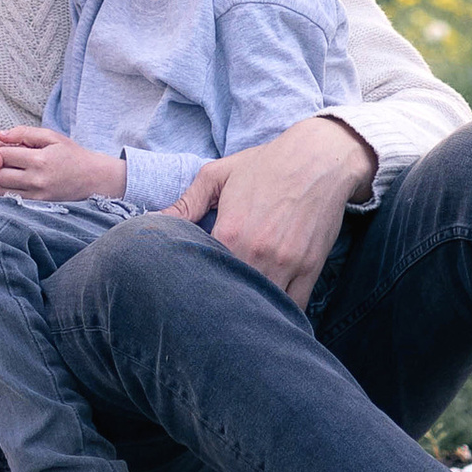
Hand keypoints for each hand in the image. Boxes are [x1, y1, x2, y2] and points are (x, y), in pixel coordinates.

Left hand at [0, 124, 125, 201]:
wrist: (94, 179)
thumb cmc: (72, 155)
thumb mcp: (52, 137)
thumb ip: (24, 133)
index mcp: (40, 159)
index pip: (3, 154)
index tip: (6, 147)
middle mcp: (36, 180)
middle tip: (2, 159)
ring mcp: (37, 195)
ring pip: (0, 190)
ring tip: (4, 170)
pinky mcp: (37, 205)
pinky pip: (9, 200)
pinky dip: (2, 191)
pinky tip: (8, 182)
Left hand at [162, 115, 376, 307]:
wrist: (318, 159)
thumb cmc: (265, 165)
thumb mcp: (217, 175)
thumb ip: (185, 203)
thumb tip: (153, 221)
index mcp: (230, 231)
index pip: (203, 273)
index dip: (193, 283)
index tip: (187, 286)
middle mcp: (257, 252)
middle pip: (231, 295)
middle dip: (219, 302)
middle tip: (209, 306)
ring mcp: (286, 264)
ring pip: (262, 304)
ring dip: (248, 309)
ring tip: (235, 311)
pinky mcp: (310, 269)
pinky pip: (293, 305)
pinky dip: (279, 312)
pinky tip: (267, 309)